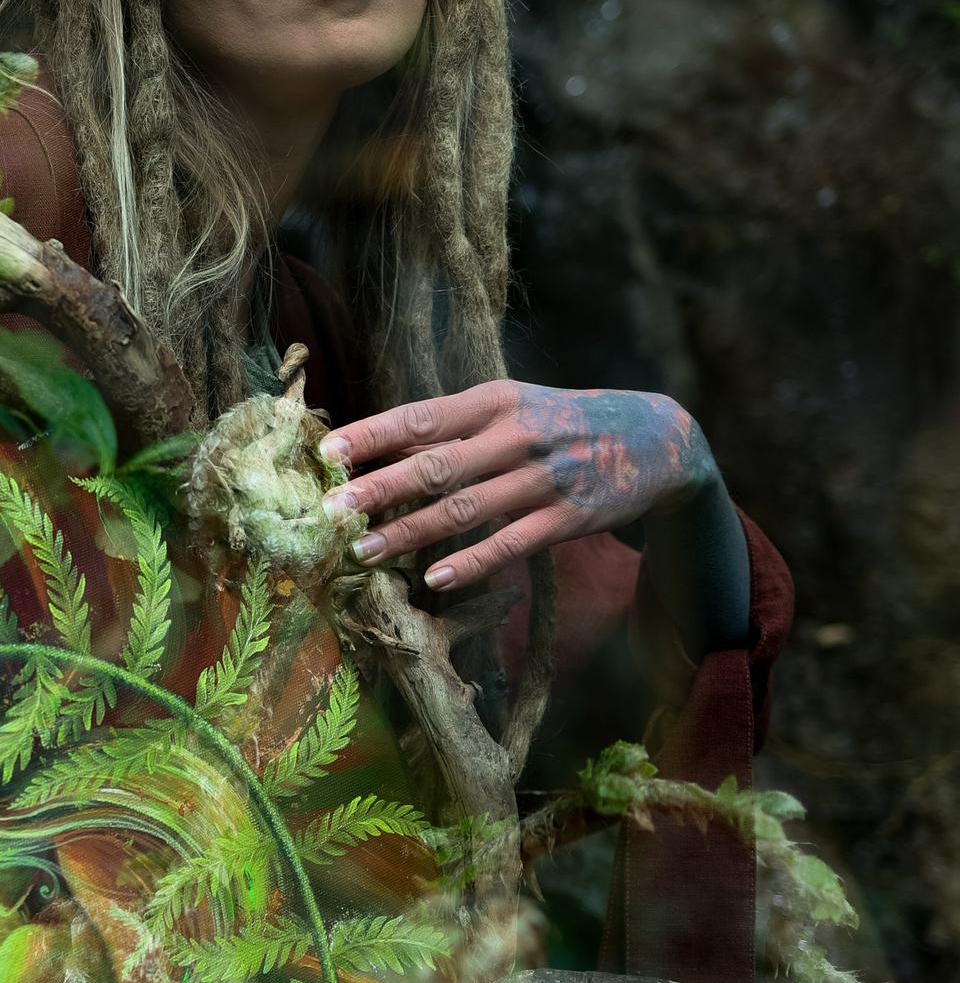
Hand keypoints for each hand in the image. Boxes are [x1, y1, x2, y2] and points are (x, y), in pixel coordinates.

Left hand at [318, 383, 717, 595]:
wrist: (655, 437)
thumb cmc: (561, 421)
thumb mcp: (511, 407)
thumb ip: (452, 428)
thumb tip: (380, 446)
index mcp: (494, 402)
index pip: (420, 417)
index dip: (372, 435)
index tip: (327, 453)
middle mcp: (515, 436)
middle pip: (435, 465)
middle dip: (378, 490)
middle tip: (329, 512)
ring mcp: (542, 478)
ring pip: (465, 509)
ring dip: (410, 533)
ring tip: (364, 552)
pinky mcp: (567, 517)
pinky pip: (510, 544)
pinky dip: (470, 563)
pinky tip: (433, 580)